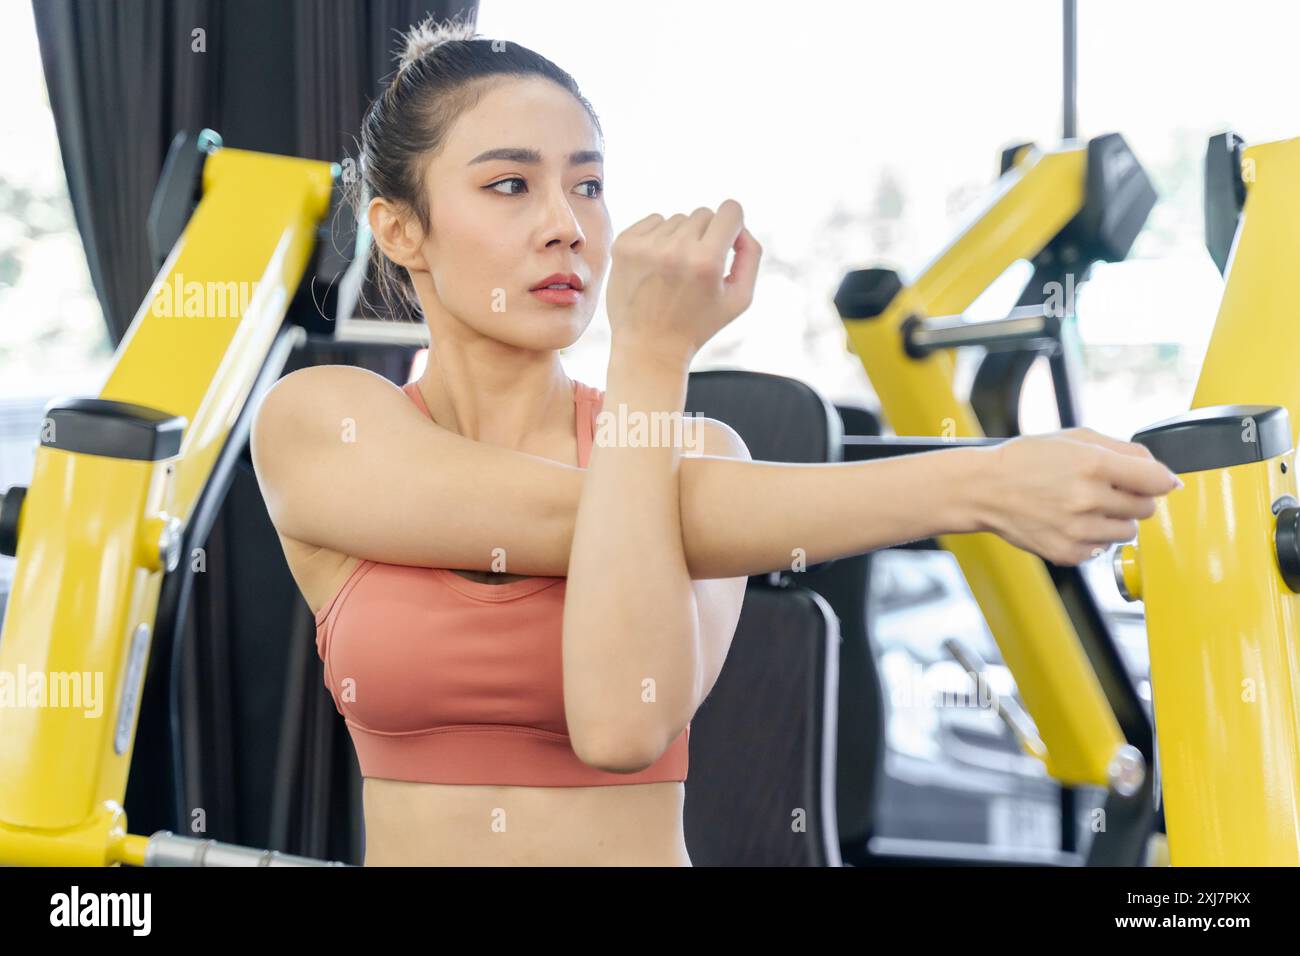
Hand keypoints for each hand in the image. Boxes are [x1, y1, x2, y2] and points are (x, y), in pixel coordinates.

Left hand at [605, 200, 761, 365]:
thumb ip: (750, 255)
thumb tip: (739, 226)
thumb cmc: (698, 324)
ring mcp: (646, 246)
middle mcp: (675, 249)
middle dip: (706, 236)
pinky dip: (658, 238)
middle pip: (703, 214)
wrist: (648, 348)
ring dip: (680, 239)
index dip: (733, 224)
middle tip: (697, 270)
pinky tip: (655, 267)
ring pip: (677, 219)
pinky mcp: (624, 245)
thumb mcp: (739, 298)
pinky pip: (653, 221)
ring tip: (673, 273)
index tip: (726, 241)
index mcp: (707, 261)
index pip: (731, 210)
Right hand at [974, 426, 1182, 565]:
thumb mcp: (1075, 437)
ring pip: (1128, 531)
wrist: (984, 490)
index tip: (1150, 481)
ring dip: (1115, 519)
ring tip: (1085, 507)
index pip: (1158, 480)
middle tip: (1105, 490)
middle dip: (1133, 498)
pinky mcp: (1069, 553)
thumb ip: (1125, 451)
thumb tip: (1166, 475)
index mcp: (1095, 464)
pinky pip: (1103, 548)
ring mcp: (1079, 529)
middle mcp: (1089, 499)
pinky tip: (1070, 522)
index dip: (1159, 480)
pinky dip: (1093, 537)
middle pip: (1146, 508)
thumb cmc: (1027, 459)